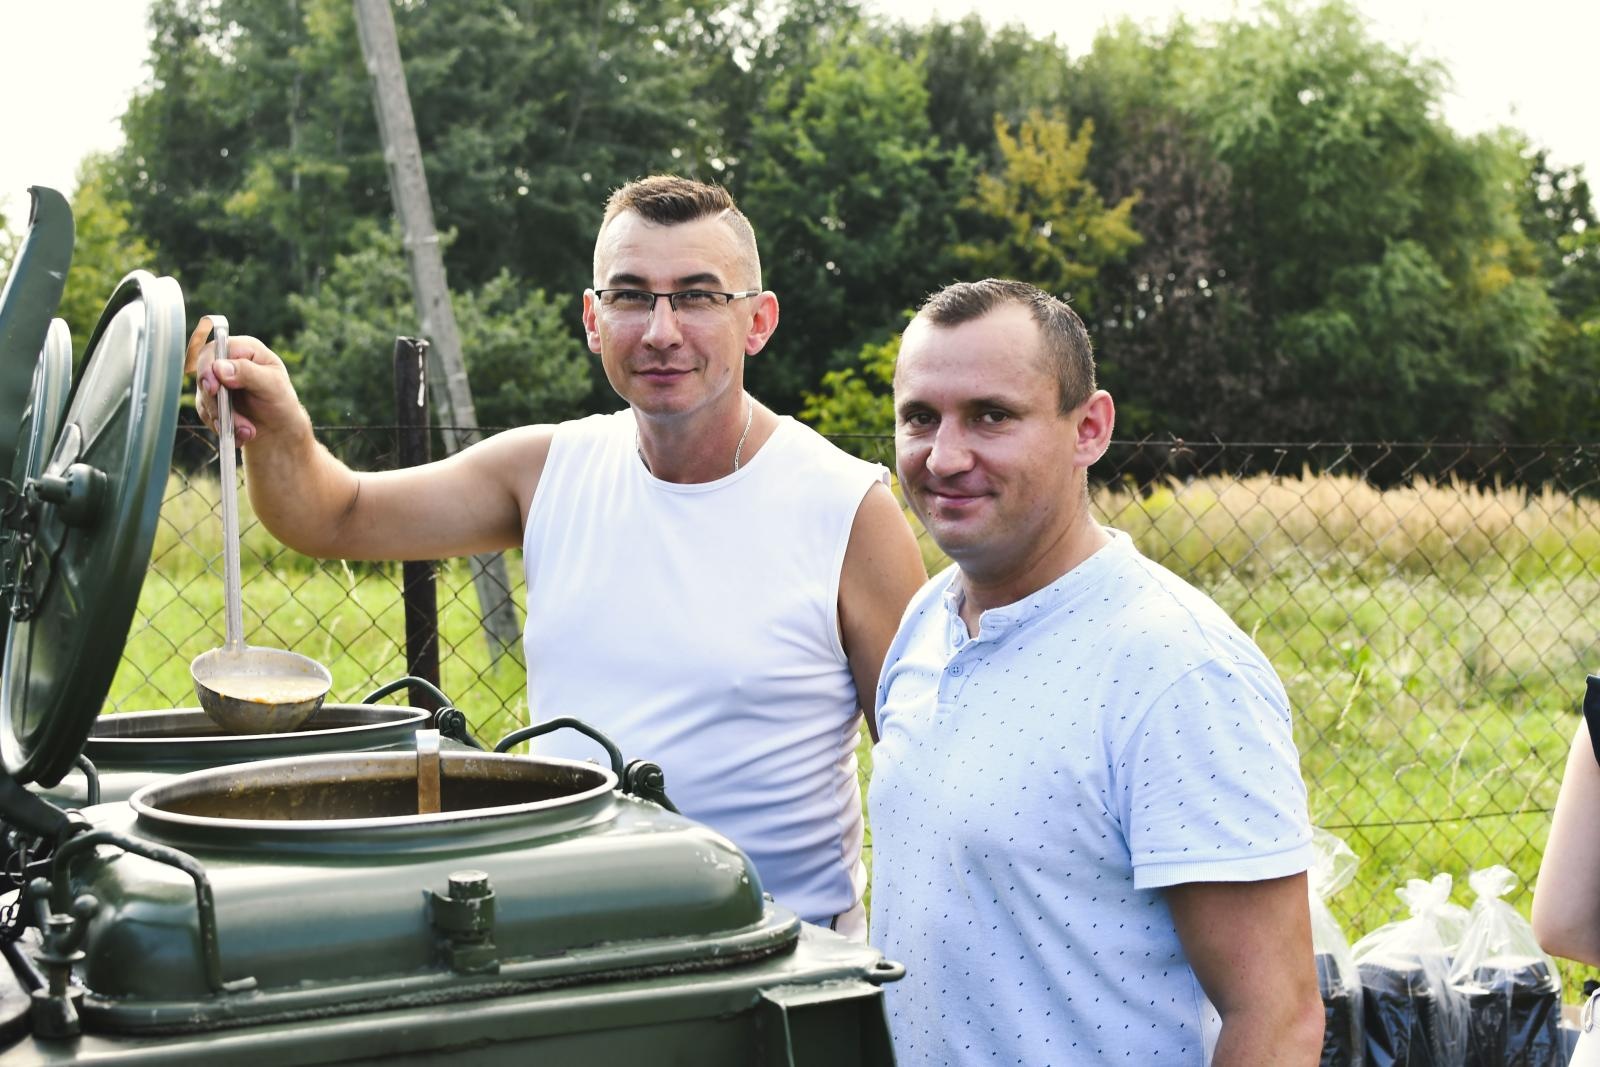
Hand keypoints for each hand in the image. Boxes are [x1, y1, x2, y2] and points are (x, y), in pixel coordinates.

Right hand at [192, 329, 306, 446]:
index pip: (215, 350)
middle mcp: (227, 361)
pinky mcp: (211, 399)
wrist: (279, 428)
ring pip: (204, 396)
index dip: (208, 368)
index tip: (213, 389)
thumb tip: (219, 368)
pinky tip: (240, 434)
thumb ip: (248, 373)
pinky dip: (221, 425)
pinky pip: (205, 412)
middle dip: (216, 401)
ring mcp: (217, 381)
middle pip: (204, 374)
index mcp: (244, 349)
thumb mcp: (272, 385)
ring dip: (222, 418)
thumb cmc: (281, 400)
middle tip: (228, 420)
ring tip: (247, 432)